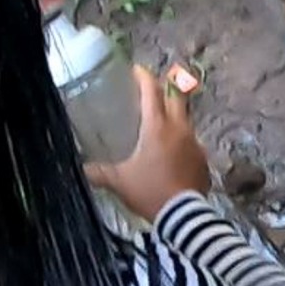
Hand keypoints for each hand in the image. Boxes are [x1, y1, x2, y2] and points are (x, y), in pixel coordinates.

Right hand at [84, 66, 210, 220]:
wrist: (183, 215)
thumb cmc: (149, 191)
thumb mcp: (119, 181)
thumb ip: (99, 172)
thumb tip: (82, 168)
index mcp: (157, 127)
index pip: (151, 92)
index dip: (144, 77)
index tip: (137, 70)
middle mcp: (179, 129)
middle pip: (176, 97)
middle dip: (165, 87)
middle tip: (154, 87)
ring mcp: (194, 143)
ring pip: (185, 119)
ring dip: (174, 115)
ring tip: (161, 122)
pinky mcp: (203, 159)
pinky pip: (191, 142)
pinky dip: (181, 140)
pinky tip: (172, 151)